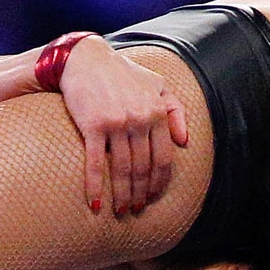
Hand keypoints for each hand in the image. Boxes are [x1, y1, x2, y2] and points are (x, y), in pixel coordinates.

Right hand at [56, 35, 190, 217]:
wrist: (85, 59)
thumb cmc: (122, 74)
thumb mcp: (156, 85)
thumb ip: (175, 110)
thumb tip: (184, 142)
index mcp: (156, 112)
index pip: (164, 158)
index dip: (159, 183)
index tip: (152, 197)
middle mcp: (140, 119)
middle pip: (144, 169)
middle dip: (141, 194)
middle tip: (135, 209)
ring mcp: (116, 123)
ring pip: (123, 170)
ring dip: (122, 196)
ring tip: (120, 211)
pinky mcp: (93, 125)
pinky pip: (96, 163)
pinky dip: (95, 187)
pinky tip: (95, 204)